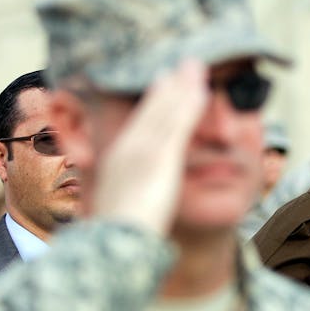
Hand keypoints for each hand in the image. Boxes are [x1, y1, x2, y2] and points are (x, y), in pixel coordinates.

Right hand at [90, 60, 208, 235]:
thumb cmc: (119, 232)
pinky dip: (184, 103)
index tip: (165, 78)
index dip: (154, 99)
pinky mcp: (154, 159)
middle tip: (185, 62)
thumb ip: (132, 191)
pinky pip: (173, 125)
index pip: (136, 119)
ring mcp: (140, 152)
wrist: (112, 248)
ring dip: (179, 86)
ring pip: (161, 111)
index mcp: (119, 159)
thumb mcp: (124, 206)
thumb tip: (137, 190)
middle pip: (149, 109)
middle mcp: (127, 149)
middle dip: (168, 84)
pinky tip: (197, 88)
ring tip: (194, 65)